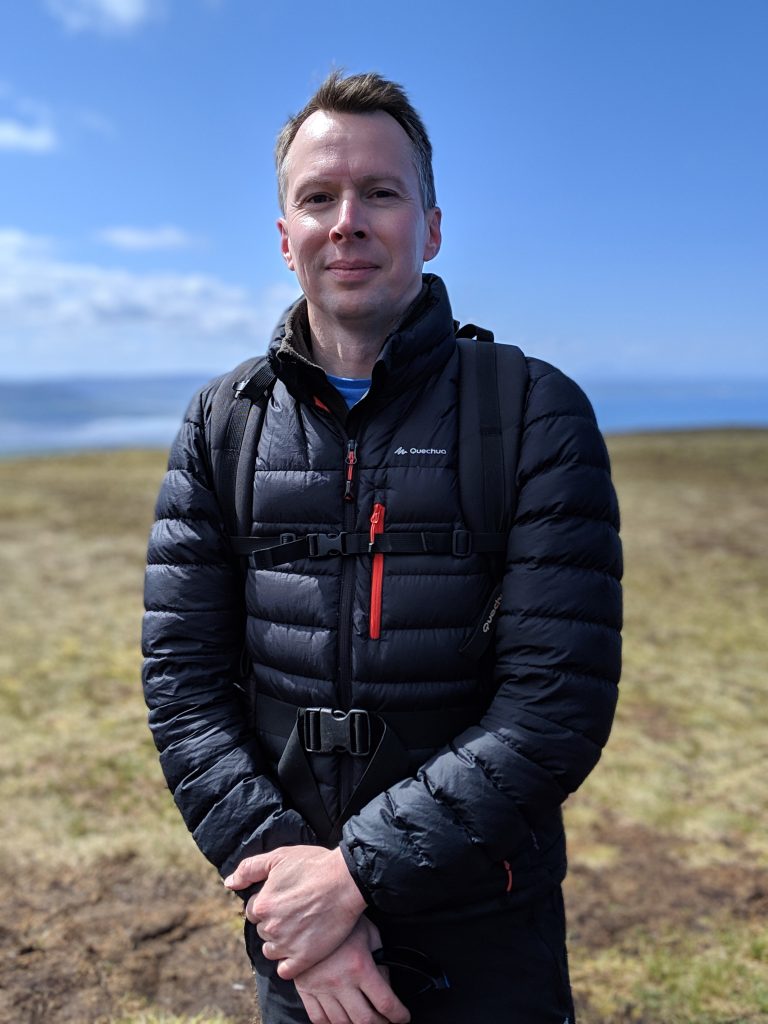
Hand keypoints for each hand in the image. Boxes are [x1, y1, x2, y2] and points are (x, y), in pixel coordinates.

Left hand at [224, 845, 365, 978]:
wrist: (347, 881)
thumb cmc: (314, 865)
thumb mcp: (279, 857)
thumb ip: (249, 869)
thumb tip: (229, 883)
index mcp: (261, 905)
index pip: (253, 911)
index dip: (269, 902)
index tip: (286, 897)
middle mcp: (270, 928)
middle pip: (262, 930)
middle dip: (274, 921)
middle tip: (296, 909)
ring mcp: (287, 945)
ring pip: (271, 950)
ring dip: (280, 942)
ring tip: (300, 927)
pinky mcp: (304, 959)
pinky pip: (285, 970)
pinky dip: (290, 962)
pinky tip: (301, 947)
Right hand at [295, 916, 410, 1023]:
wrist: (308, 911)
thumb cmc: (342, 919)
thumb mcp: (370, 933)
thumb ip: (380, 960)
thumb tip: (385, 983)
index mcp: (360, 966)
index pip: (385, 1002)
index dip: (399, 1015)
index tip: (403, 1017)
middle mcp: (340, 981)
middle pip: (365, 1020)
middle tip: (387, 1022)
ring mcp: (320, 988)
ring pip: (342, 1023)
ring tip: (366, 1021)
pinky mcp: (306, 990)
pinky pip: (318, 1018)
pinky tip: (341, 1020)